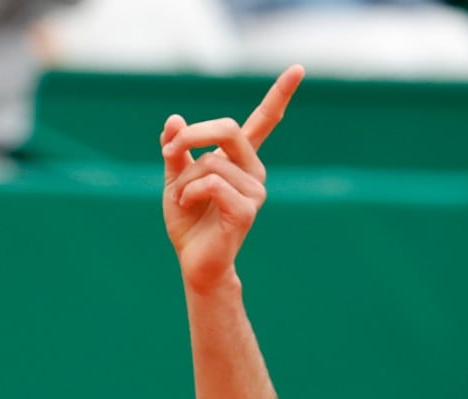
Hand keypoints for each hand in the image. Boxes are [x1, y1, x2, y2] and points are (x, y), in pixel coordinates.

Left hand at [161, 65, 302, 291]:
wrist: (193, 261)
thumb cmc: (188, 221)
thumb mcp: (175, 179)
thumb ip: (176, 150)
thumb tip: (173, 119)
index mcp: (240, 160)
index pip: (264, 121)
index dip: (280, 95)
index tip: (298, 69)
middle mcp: (254, 170)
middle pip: (227, 129)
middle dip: (190, 136)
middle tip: (169, 151)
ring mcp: (254, 190)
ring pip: (210, 162)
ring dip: (184, 181)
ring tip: (184, 201)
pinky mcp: (247, 210)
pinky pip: (212, 183)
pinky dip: (189, 193)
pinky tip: (186, 207)